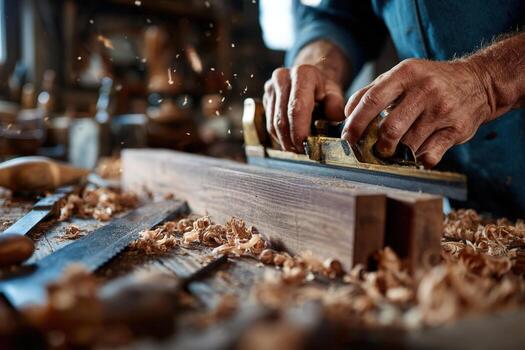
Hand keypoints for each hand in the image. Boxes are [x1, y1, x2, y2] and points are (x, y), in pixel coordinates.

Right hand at [263, 64, 344, 151]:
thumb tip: (334, 120)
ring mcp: (270, 88)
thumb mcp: (335, 94)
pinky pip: (269, 124)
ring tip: (298, 149)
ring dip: (285, 141)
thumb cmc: (324, 89)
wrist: (309, 77)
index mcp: (302, 74)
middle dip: (292, 140)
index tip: (307, 146)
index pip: (296, 109)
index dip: (300, 131)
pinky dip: (279, 136)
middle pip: (282, 119)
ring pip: (273, 124)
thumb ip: (335, 106)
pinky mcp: (265, 98)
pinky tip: (290, 140)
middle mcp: (282, 78)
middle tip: (302, 152)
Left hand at [341, 58, 491, 167]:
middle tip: (376, 150)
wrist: (478, 81)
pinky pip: (430, 155)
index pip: (372, 100)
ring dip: (398, 153)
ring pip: (409, 145)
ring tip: (397, 150)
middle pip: (390, 128)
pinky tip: (418, 154)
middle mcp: (425, 90)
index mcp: (405, 74)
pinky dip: (419, 160)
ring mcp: (443, 110)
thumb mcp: (402, 75)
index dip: (356, 123)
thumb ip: (372, 91)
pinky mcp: (457, 129)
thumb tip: (347, 113)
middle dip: (378, 146)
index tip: (348, 138)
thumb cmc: (430, 81)